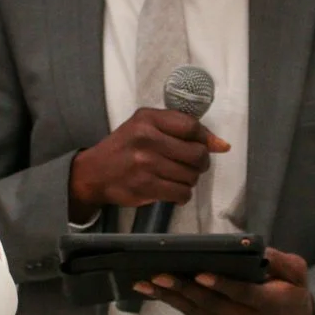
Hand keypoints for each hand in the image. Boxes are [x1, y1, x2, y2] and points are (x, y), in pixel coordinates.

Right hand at [69, 107, 229, 218]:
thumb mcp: (146, 125)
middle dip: (200, 163)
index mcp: (148, 119)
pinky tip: (172, 189)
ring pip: (191, 176)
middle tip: (191, 164)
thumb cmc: (125, 146)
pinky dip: (182, 194)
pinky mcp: (145, 187)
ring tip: (177, 177)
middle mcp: (147, 139)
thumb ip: (182, 129)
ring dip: (190, 179)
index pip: (192, 127)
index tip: (208, 146)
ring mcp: (146, 164)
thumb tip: (221, 145)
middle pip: (197, 154)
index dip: (206, 139)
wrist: (93, 173)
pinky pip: (181, 193)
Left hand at [135, 248, 314, 314]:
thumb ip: (281, 261)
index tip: (201, 275)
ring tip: (144, 283)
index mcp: (268, 304)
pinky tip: (154, 290)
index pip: (242, 295)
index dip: (222, 285)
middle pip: (211, 305)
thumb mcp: (298, 272)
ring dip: (169, 296)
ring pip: (196, 312)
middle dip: (183, 289)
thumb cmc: (293, 290)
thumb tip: (257, 252)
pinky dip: (173, 301)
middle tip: (159, 275)